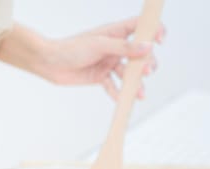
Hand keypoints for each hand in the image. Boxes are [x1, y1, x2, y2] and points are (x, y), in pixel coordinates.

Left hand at [38, 18, 164, 99]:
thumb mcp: (99, 45)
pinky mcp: (100, 77)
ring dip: (135, 83)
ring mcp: (108, 62)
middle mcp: (115, 47)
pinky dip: (118, 93)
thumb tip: (147, 47)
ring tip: (139, 93)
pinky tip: (123, 100)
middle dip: (146, 63)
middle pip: (139, 54)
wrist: (50, 63)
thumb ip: (123, 47)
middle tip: (146, 72)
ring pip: (127, 73)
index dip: (153, 31)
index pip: (140, 27)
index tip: (160, 41)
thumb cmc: (71, 48)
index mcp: (115, 32)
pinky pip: (114, 86)